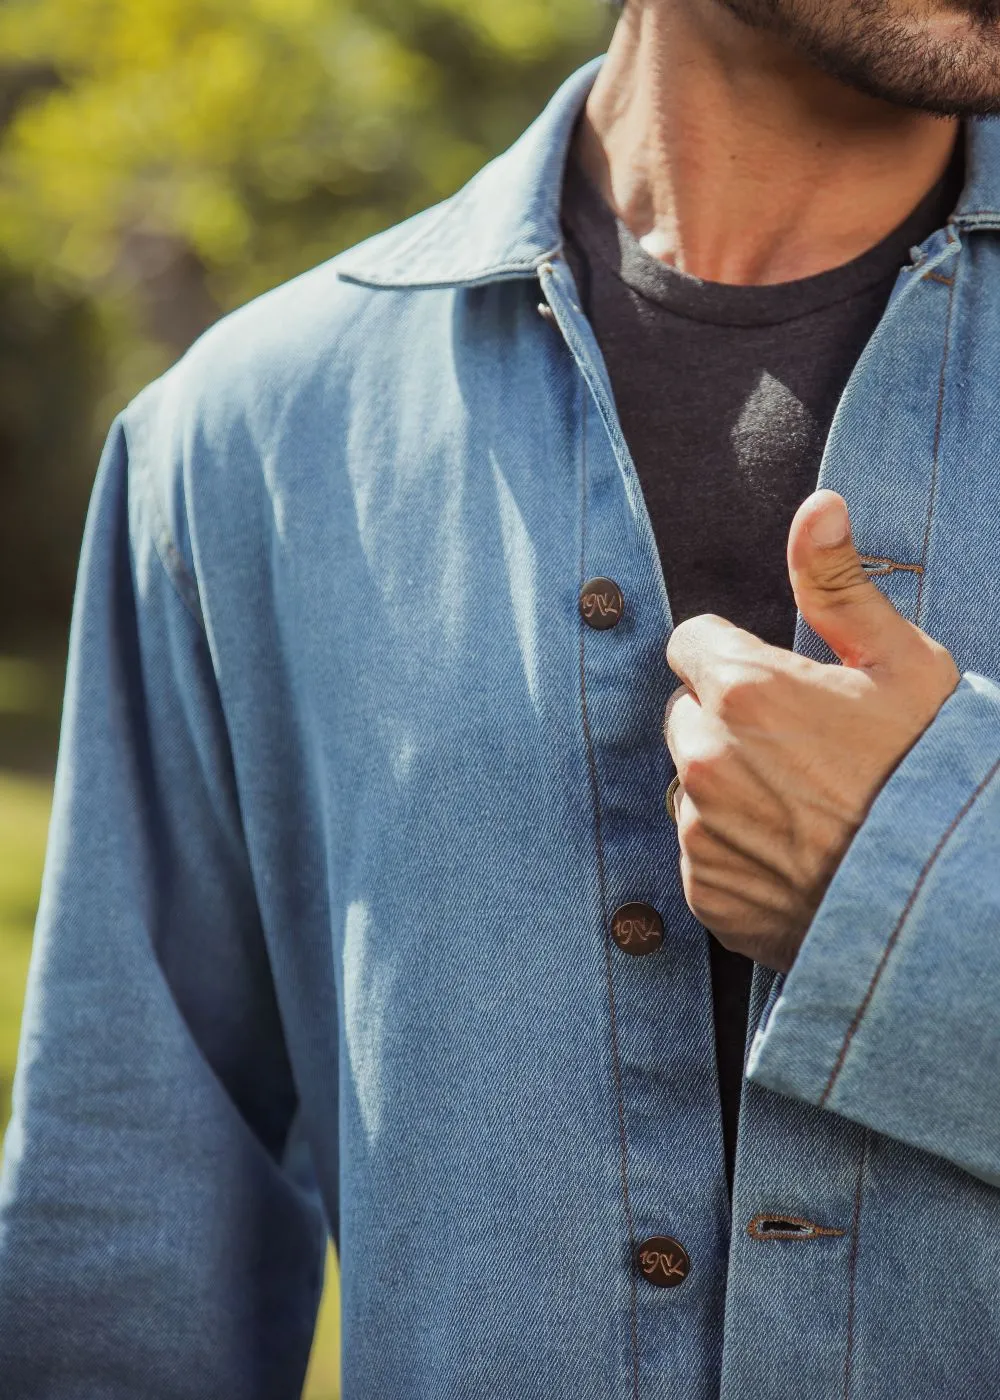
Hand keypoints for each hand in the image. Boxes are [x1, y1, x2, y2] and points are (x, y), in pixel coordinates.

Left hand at [663, 489, 959, 972]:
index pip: (692, 644)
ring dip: (729, 790)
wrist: (952, 900)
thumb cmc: (933, 773)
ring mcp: (702, 832)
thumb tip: (817, 505)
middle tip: (802, 751)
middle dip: (728, 722)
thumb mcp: (903, 664)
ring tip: (806, 809)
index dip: (735, 657)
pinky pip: (702, 856)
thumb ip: (840, 583)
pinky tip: (796, 857)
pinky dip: (735, 855)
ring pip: (693, 788)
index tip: (780, 684)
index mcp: (744, 689)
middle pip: (687, 715)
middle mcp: (706, 758)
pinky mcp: (706, 894)